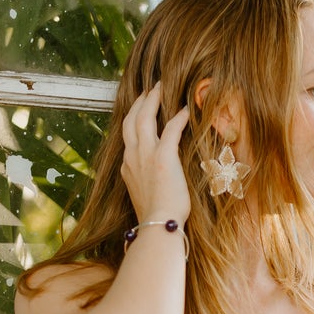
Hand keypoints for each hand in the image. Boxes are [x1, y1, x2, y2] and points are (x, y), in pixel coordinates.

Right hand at [120, 82, 190, 225]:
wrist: (157, 225)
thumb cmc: (156, 216)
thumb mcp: (144, 193)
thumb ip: (146, 179)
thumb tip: (156, 177)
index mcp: (127, 165)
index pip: (127, 134)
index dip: (133, 117)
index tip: (140, 108)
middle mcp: (132, 156)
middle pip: (131, 119)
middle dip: (139, 101)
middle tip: (149, 89)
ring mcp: (145, 155)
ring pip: (144, 118)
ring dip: (153, 100)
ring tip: (161, 87)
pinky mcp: (163, 157)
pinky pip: (170, 129)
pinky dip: (178, 117)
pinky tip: (186, 109)